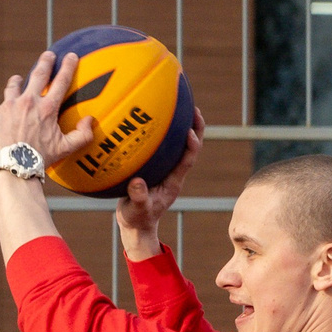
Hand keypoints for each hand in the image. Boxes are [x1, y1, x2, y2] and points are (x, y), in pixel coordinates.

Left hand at [0, 50, 100, 176]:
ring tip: (16, 80)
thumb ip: (82, 135)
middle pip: (38, 75)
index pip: (61, 82)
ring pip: (12, 86)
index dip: (68, 67)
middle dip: (45, 62)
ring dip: (15, 81)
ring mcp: (9, 106)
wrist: (15, 166)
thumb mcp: (65, 149)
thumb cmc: (40, 159)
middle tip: (48, 55)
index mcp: (47, 109)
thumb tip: (90, 121)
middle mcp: (28, 102)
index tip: (71, 56)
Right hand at [116, 109, 206, 259]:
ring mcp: (166, 170)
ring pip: (180, 145)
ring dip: (184, 126)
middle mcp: (173, 173)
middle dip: (195, 128)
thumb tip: (138, 183)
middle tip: (195, 109)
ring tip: (183, 106)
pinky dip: (166, 132)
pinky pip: (166, 146)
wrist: (136, 225)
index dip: (191, 145)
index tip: (189, 130)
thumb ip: (138, 198)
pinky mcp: (158, 167)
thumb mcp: (136, 210)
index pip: (187, 160)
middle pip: (190, 148)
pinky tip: (158, 118)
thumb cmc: (137, 218)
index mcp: (173, 182)